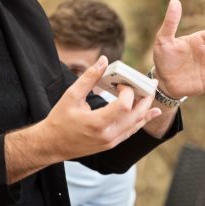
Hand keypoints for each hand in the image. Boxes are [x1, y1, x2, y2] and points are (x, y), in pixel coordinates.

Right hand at [6, 56, 161, 183]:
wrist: (52, 144)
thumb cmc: (59, 119)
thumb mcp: (72, 95)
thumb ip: (89, 77)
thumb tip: (103, 60)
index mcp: (97, 123)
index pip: (124, 105)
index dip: (128, 91)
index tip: (121, 83)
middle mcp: (107, 135)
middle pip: (136, 115)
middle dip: (145, 97)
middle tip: (149, 83)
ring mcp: (111, 142)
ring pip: (136, 124)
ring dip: (146, 108)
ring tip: (152, 92)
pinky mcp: (111, 144)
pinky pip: (131, 131)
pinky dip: (141, 120)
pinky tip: (151, 112)